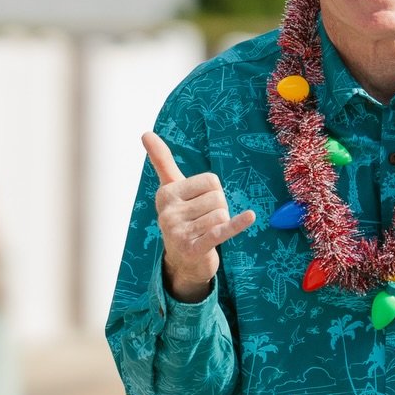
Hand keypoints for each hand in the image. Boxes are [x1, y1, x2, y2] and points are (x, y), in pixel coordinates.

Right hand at [142, 132, 254, 302]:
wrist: (183, 261)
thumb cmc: (182, 218)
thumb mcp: (171, 188)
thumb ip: (162, 161)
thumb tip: (145, 132)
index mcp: (166, 194)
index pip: (211, 181)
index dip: (214, 192)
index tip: (200, 204)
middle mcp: (168, 212)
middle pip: (218, 197)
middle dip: (219, 208)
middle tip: (205, 221)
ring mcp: (179, 232)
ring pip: (222, 214)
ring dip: (222, 224)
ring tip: (207, 232)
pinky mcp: (194, 248)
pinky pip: (221, 231)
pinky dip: (237, 224)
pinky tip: (250, 217)